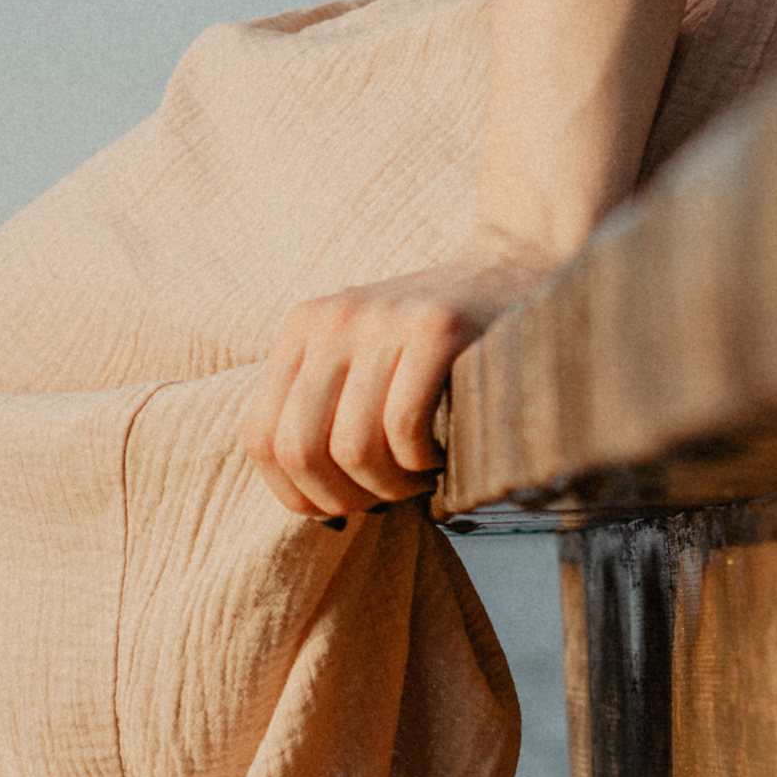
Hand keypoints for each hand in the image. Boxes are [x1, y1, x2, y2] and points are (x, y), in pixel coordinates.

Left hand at [244, 236, 556, 524]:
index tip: (337, 506)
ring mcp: (382, 319)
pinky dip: (421, 463)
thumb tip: (304, 503)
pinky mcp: (436, 326)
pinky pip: (403, 428)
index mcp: (301, 330)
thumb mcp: (363, 363)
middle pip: (300, 450)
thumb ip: (323, 413)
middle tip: (384, 497)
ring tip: (418, 476)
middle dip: (343, 497)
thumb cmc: (436, 347)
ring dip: (390, 486)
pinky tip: (440, 454)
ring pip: (353, 449)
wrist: (516, 269)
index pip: (260, 438)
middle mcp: (331, 320)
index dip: (294, 493)